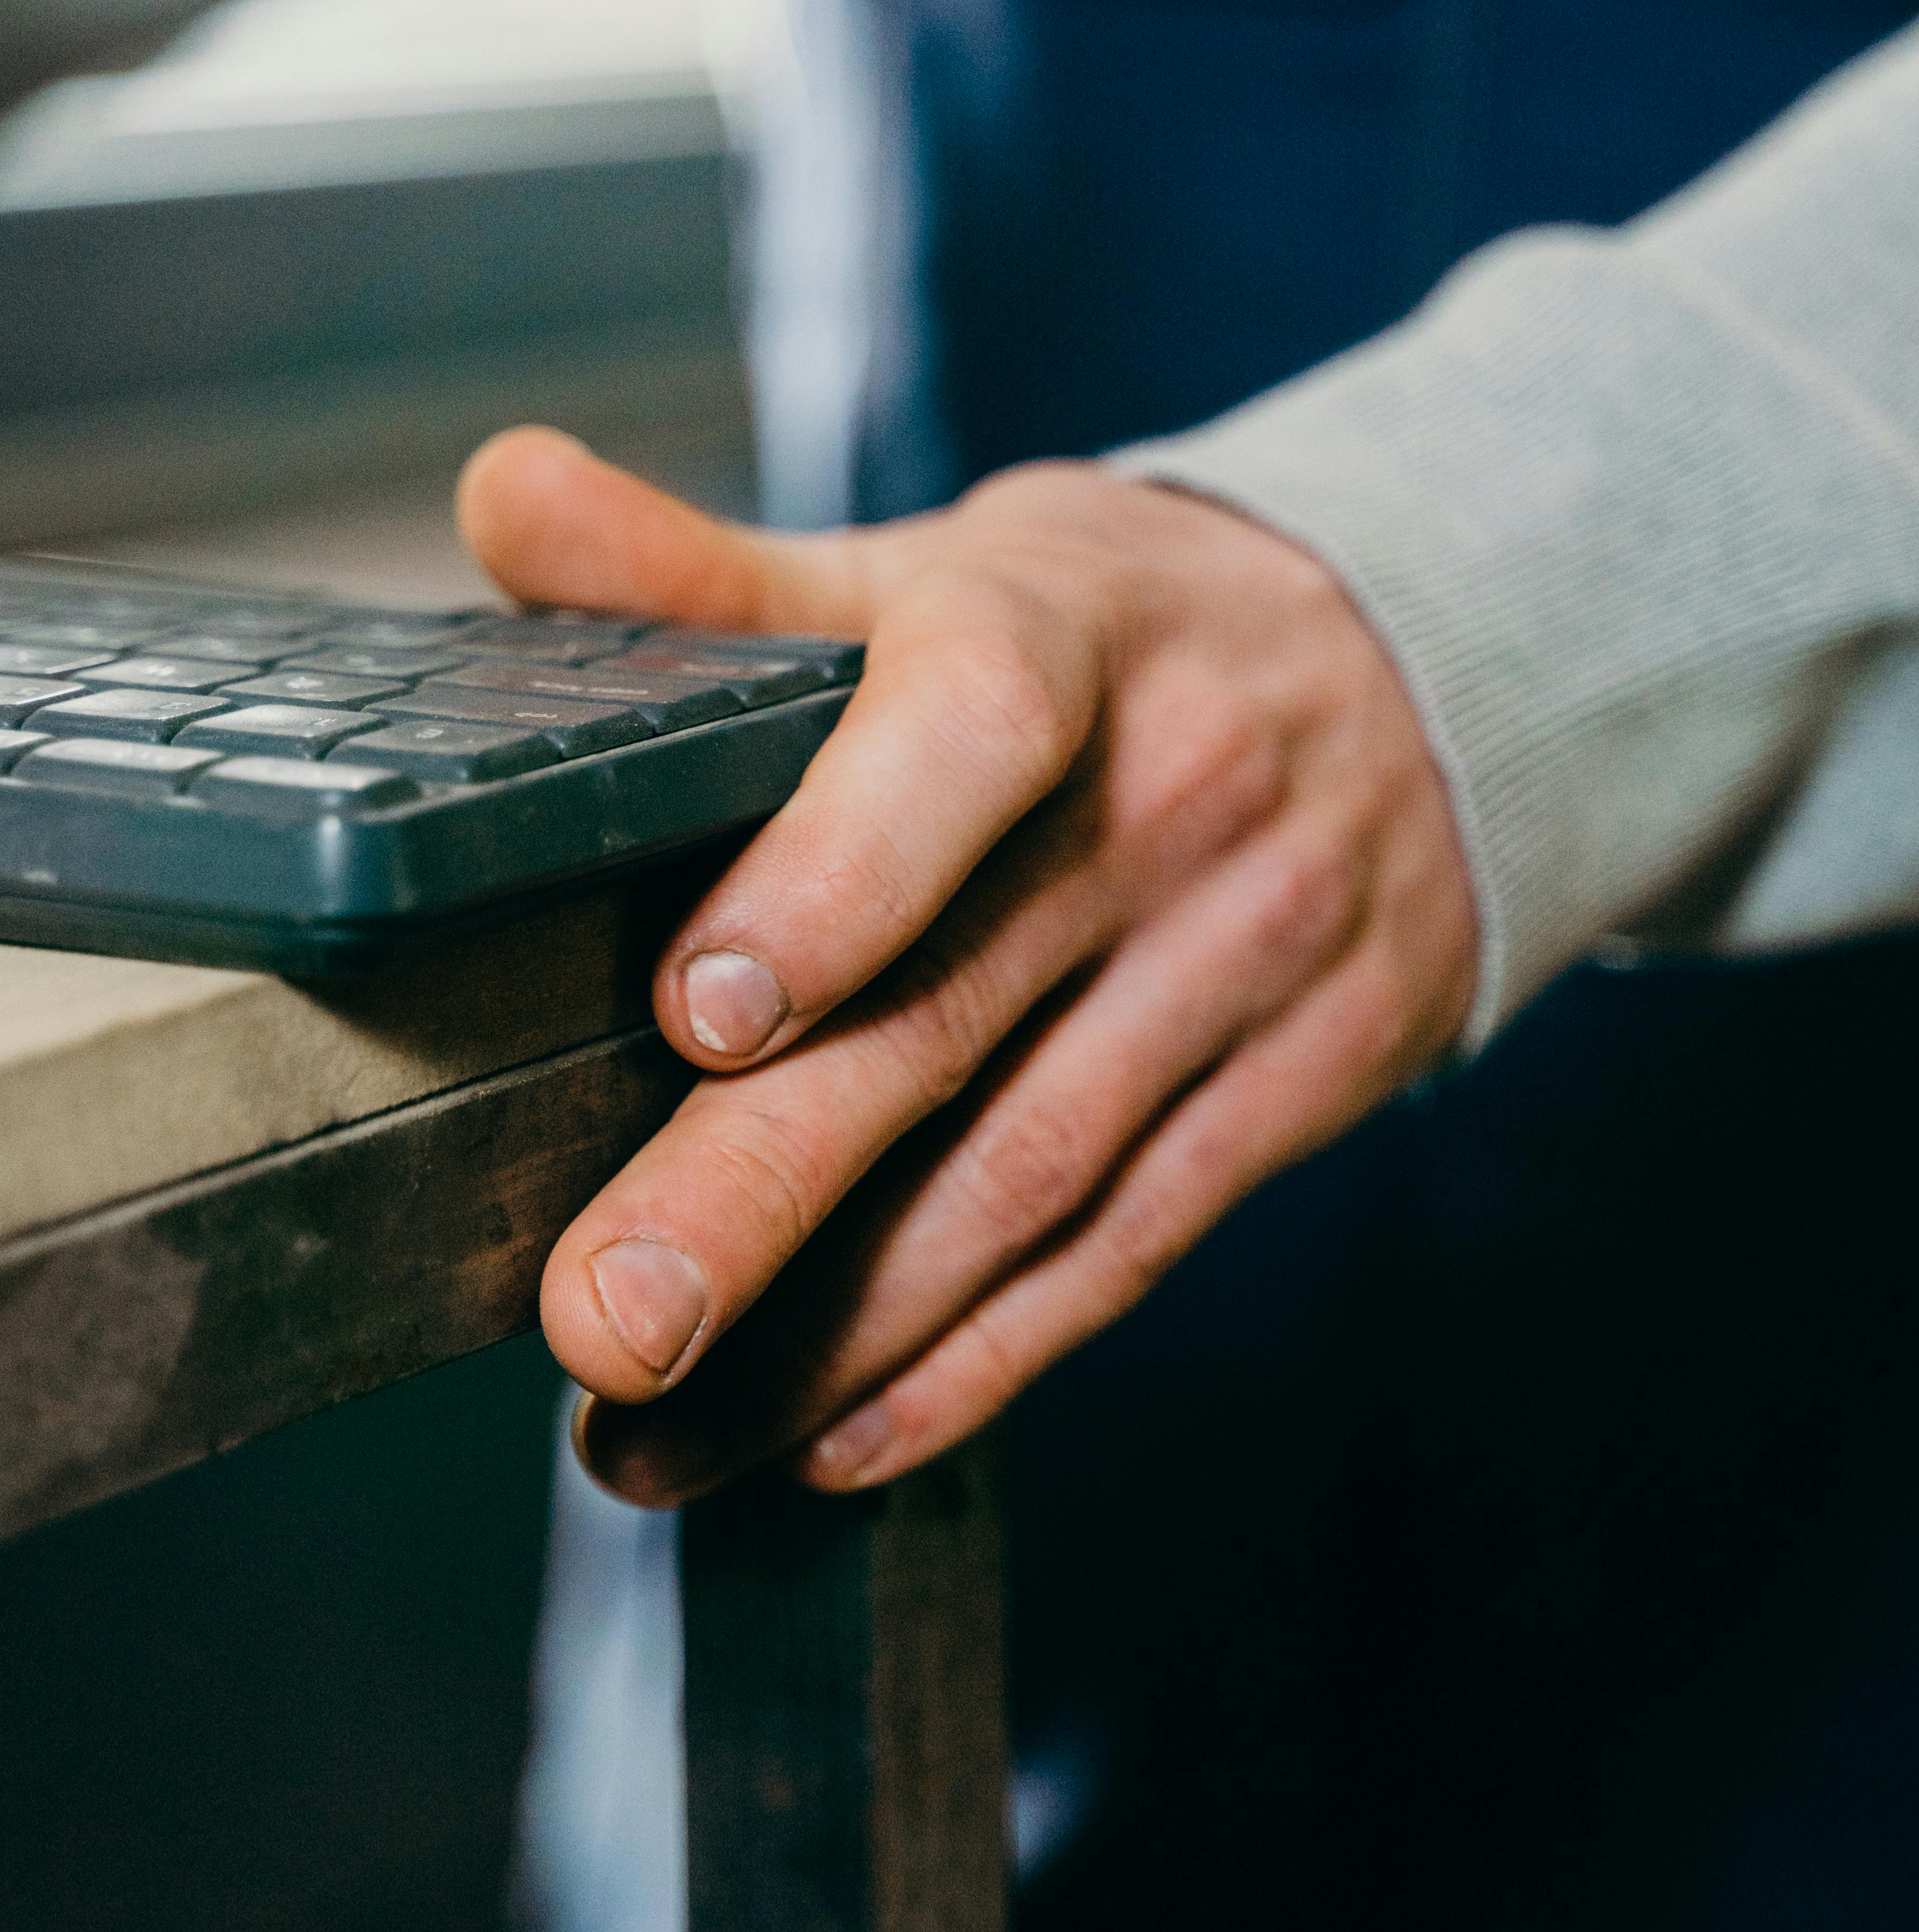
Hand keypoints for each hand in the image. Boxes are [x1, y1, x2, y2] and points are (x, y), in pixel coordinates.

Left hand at [456, 427, 1478, 1501]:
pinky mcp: (1308, 1076)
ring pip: (1029, 1179)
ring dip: (835, 1335)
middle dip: (762, 1187)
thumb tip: (496, 493)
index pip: (962, 739)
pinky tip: (832, 1439)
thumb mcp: (942, 566)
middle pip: (950, 1018)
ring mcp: (1254, 952)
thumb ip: (706, 572)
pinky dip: (976, 1359)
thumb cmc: (1116, 628)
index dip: (840, 875)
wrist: (1435, 658)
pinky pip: (1128, 1245)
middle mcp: (1172, 799)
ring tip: (645, 1436)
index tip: (702, 1010)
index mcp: (1061, 635)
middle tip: (600, 1316)